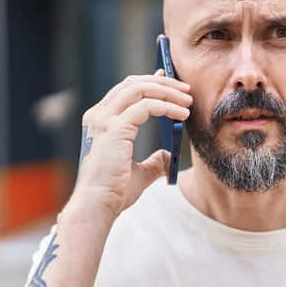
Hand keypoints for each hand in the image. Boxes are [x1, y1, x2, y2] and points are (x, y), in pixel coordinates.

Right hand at [71, 70, 191, 217]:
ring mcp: (104, 120)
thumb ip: (153, 162)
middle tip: (186, 90)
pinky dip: (167, 106)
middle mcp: (99, 115)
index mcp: (100, 121)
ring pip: (139, 89)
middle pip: (133, 83)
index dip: (150, 82)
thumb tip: (168, 157)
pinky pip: (146, 106)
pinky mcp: (114, 128)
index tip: (169, 81)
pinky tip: (183, 114)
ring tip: (188, 101)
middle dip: (162, 83)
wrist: (97, 206)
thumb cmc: (113, 192)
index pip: (125, 90)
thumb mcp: (139, 173)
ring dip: (167, 91)